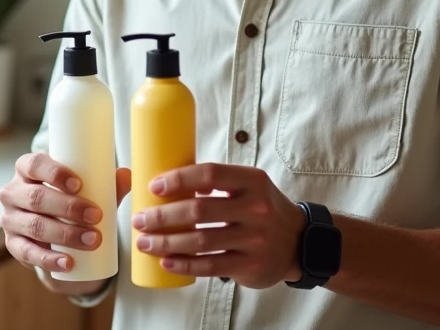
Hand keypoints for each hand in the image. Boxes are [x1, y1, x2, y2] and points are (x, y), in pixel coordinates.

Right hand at [0, 151, 130, 277]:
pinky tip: (68, 262)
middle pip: (36, 197)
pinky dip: (49, 259)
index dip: (55, 173)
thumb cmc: (70, 198)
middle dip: (68, 208)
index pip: (34, 164)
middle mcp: (13, 191)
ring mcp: (10, 219)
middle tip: (96, 216)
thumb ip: (107, 183)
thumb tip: (126, 175)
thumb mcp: (87, 188)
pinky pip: (27, 253)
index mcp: (27, 169)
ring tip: (93, 240)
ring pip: (34, 225)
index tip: (80, 185)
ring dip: (65, 234)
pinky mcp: (12, 244)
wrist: (55, 230)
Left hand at [131, 163, 305, 288]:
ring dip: (167, 242)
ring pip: (200, 241)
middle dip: (162, 216)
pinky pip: (210, 266)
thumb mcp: (250, 186)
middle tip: (140, 219)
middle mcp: (256, 208)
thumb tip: (168, 180)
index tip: (153, 186)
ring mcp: (255, 239)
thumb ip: (218, 182)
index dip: (179, 179)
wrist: (299, 243)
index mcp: (253, 181)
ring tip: (145, 242)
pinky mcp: (250, 265)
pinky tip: (166, 262)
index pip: (210, 174)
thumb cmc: (263, 209)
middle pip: (199, 210)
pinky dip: (184, 264)